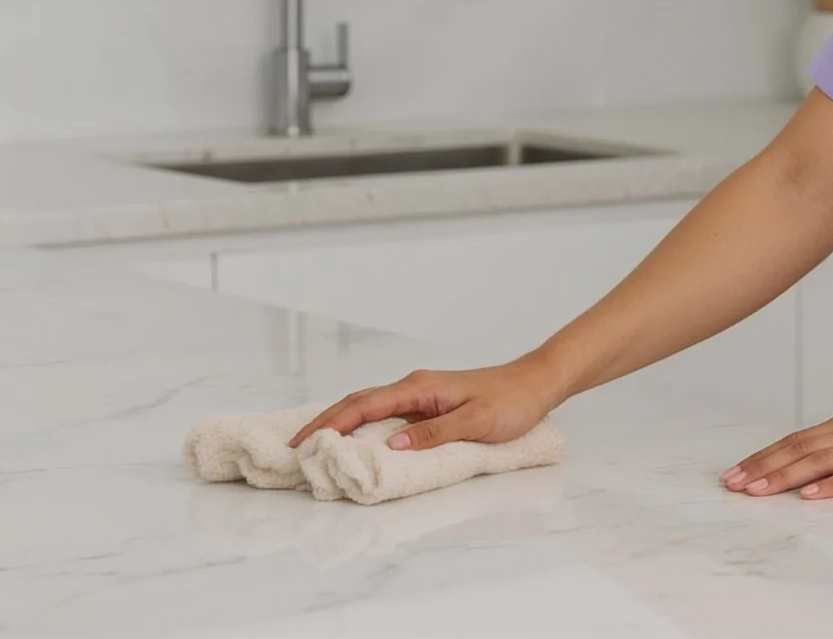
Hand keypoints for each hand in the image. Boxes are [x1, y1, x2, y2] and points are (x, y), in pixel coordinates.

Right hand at [283, 359, 566, 451]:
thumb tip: (391, 444)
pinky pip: (386, 412)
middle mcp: (414, 386)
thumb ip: (434, 434)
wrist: (536, 383)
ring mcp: (421, 393)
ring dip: (341, 422)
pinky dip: (363, 423)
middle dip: (325, 423)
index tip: (305, 442)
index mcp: (420, 388)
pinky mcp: (428, 403)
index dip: (332, 424)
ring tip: (316, 445)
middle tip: (296, 447)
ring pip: (370, 405)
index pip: (364, 405)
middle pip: (358, 402)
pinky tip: (356, 437)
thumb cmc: (510, 402)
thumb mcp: (475, 422)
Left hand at [721, 400, 832, 499]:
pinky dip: (832, 486)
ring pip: (820, 461)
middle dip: (762, 466)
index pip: (798, 438)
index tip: (738, 470)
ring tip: (757, 490)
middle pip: (800, 448)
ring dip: (784, 476)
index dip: (765, 455)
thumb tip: (819, 467)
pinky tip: (811, 496)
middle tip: (732, 483)